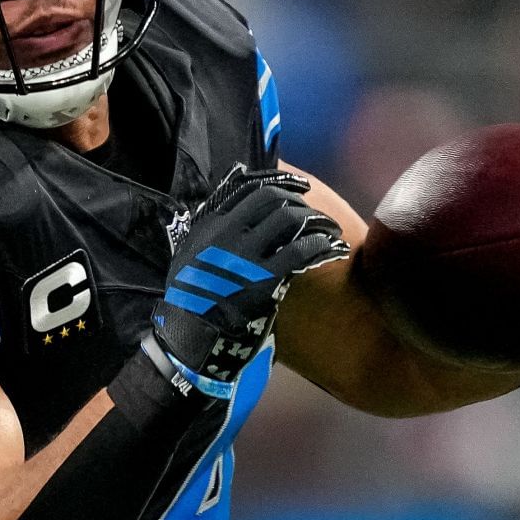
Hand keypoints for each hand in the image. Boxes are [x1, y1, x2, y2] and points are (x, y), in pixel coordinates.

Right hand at [145, 165, 349, 398]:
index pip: (245, 187)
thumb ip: (209, 233)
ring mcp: (246, 254)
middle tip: (313, 205)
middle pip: (270, 198)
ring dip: (316, 219)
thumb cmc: (190, 302)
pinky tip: (330, 248)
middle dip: (297, 197)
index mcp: (207, 225)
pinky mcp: (265, 278)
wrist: (192, 338)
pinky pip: (301, 250)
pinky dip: (320, 244)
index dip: (276, 181)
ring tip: (330, 228)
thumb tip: (230, 215)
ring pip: (290, 218)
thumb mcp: (189, 256)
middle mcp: (226, 232)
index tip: (294, 186)